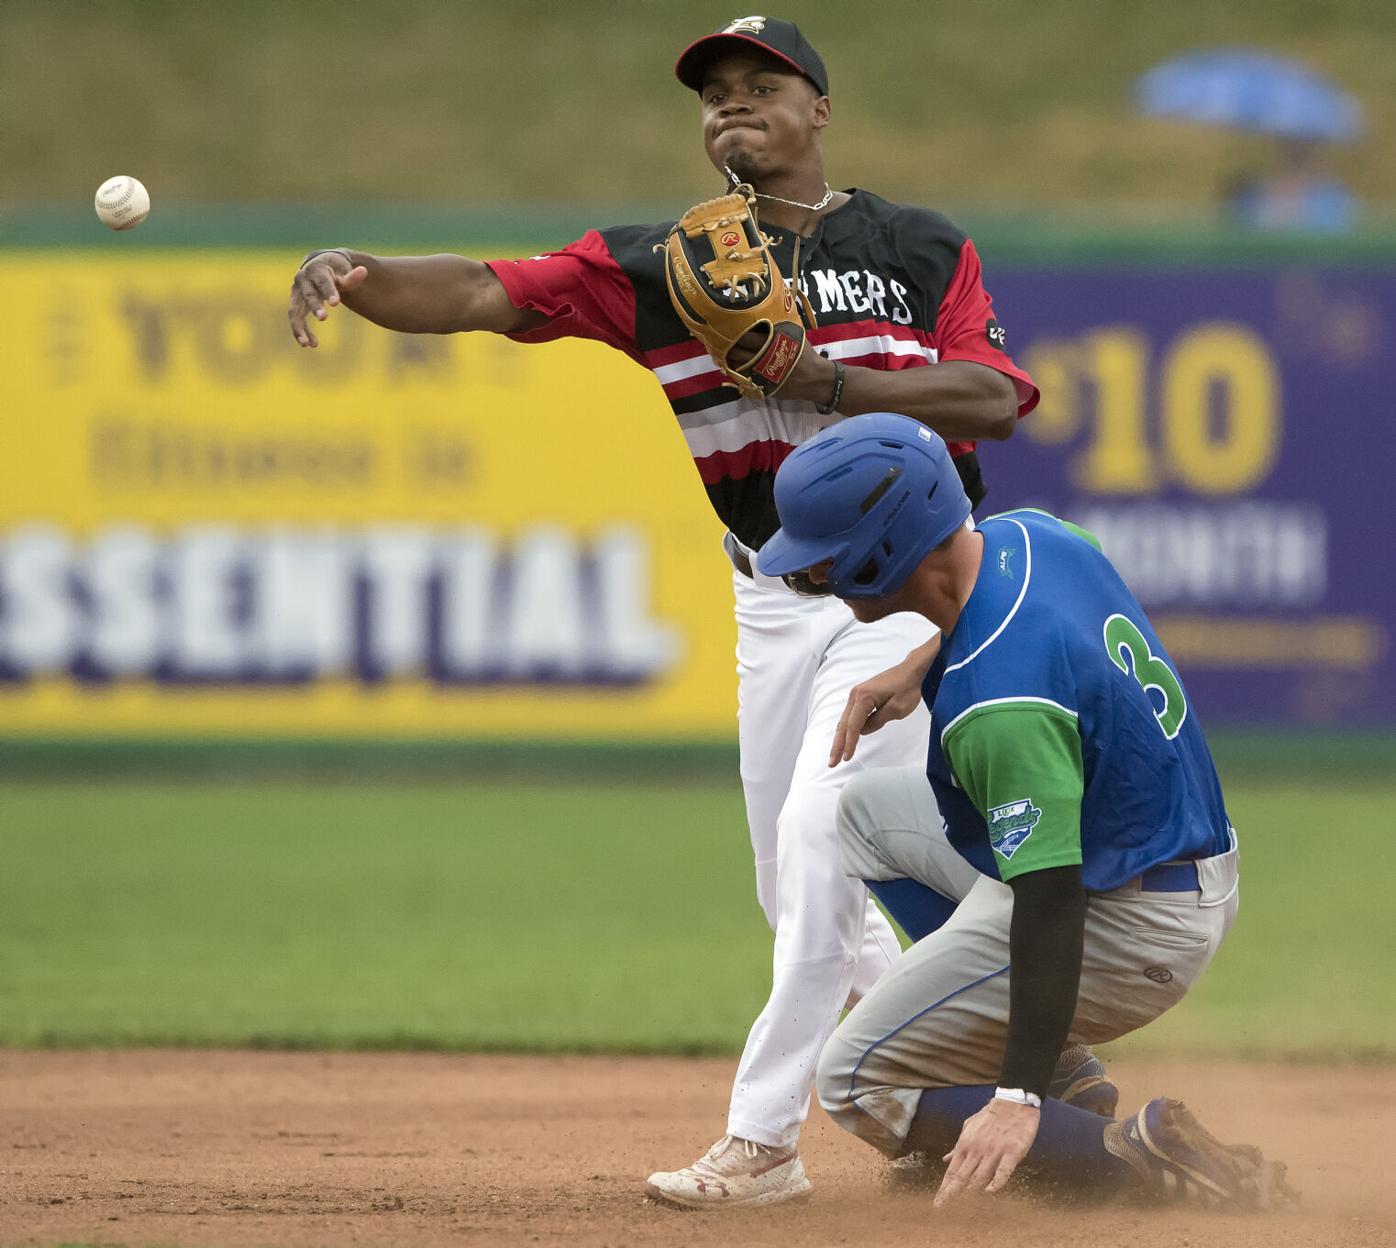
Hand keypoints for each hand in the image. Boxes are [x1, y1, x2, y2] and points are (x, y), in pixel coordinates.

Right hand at [288, 252, 367, 347]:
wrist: (316, 267)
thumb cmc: (334, 271)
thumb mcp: (343, 272)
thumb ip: (352, 277)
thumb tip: (364, 271)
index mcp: (316, 270)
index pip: (323, 281)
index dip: (328, 291)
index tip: (336, 303)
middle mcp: (303, 280)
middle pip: (308, 295)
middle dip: (315, 306)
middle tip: (323, 318)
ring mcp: (296, 293)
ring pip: (294, 311)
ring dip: (299, 327)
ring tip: (307, 344)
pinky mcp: (295, 304)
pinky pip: (295, 319)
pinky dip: (301, 332)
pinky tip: (311, 344)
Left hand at [724, 329, 836, 402]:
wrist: (814, 379)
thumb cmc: (804, 355)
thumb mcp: (794, 335)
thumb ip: (779, 326)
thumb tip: (767, 312)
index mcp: (772, 343)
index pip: (747, 336)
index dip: (735, 333)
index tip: (727, 328)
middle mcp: (764, 358)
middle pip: (739, 352)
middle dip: (729, 347)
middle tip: (721, 342)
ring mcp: (762, 374)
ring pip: (738, 366)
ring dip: (729, 361)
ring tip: (725, 355)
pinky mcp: (761, 386)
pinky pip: (743, 379)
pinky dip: (736, 373)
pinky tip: (733, 368)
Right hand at [828, 635, 939, 766]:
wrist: (912, 670)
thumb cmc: (908, 688)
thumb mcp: (897, 709)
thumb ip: (878, 721)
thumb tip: (862, 731)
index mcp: (863, 697)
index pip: (853, 726)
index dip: (849, 744)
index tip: (846, 759)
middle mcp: (855, 695)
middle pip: (843, 724)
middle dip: (837, 744)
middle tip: (832, 762)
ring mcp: (857, 694)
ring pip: (845, 720)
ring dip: (841, 737)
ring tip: (836, 755)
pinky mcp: (862, 695)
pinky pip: (851, 715)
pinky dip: (847, 728)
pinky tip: (846, 739)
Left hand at [934, 1098, 1038, 1206]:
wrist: (1012, 1103)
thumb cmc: (990, 1117)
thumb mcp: (969, 1128)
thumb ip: (958, 1147)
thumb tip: (946, 1160)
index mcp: (966, 1144)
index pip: (952, 1171)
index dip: (944, 1188)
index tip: (937, 1202)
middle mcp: (977, 1150)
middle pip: (962, 1176)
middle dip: (950, 1193)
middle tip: (942, 1207)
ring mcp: (994, 1151)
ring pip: (980, 1175)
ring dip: (971, 1190)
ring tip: (963, 1206)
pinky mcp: (1012, 1152)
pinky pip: (1003, 1170)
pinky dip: (997, 1181)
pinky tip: (991, 1191)